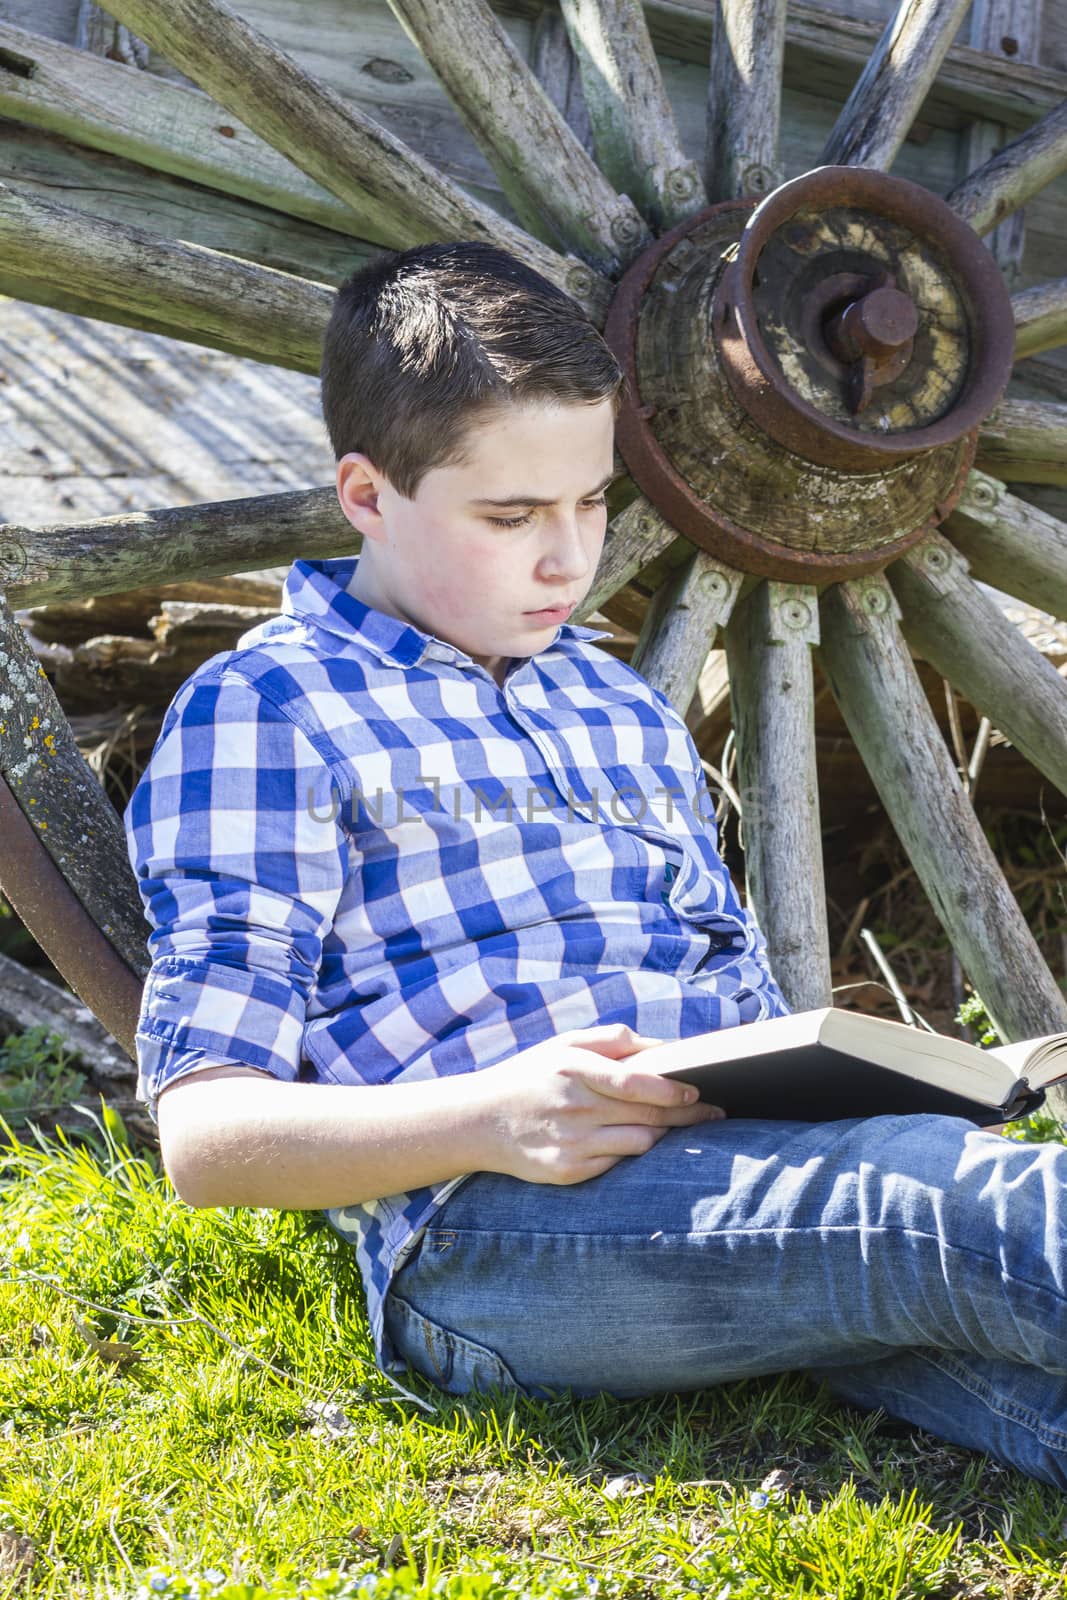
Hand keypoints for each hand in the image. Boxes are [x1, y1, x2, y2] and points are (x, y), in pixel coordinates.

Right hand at [472, 1021, 725, 1185]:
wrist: (477, 1120)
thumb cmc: (530, 1076)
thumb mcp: (563, 1044)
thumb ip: (612, 1040)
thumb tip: (661, 1046)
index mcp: (572, 1069)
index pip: (635, 1083)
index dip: (672, 1090)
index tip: (697, 1090)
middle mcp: (573, 1107)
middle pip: (646, 1115)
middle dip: (686, 1114)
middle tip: (714, 1112)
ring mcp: (570, 1142)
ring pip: (639, 1143)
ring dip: (665, 1135)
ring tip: (681, 1126)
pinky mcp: (566, 1171)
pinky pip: (617, 1163)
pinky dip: (633, 1152)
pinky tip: (641, 1142)